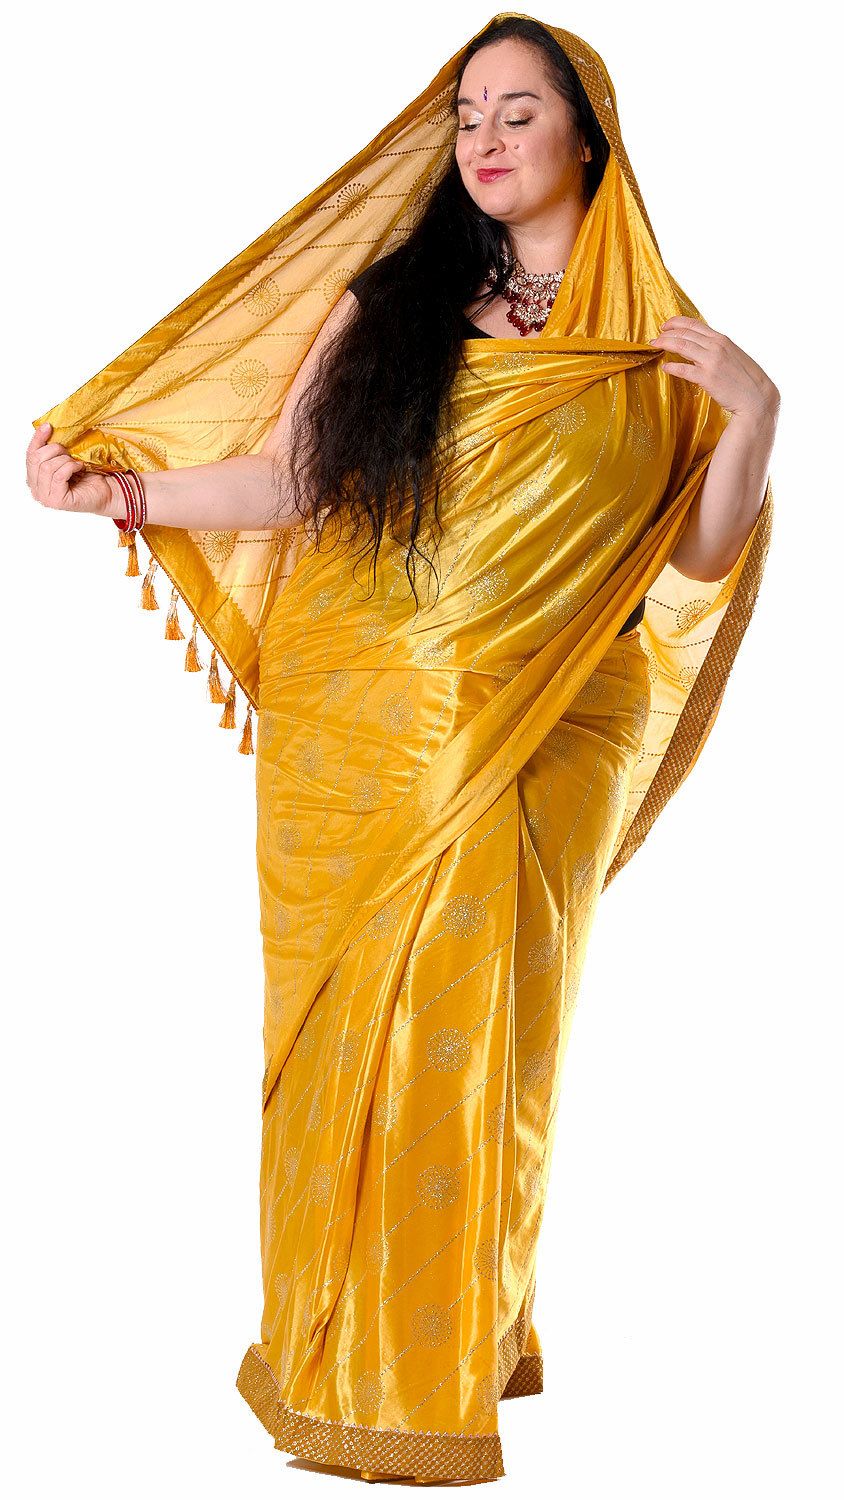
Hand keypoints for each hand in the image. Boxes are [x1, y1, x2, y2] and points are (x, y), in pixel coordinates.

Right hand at [26, 422, 113, 515]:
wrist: (105, 492)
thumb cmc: (86, 476)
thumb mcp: (65, 458)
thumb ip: (51, 449)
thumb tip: (46, 427)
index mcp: (34, 478)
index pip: (29, 455)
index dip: (38, 439)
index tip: (48, 426)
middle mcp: (36, 490)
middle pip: (36, 460)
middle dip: (54, 450)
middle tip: (69, 452)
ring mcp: (45, 498)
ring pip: (47, 467)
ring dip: (65, 460)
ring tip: (76, 463)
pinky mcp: (57, 501)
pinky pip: (58, 475)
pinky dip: (71, 467)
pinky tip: (79, 467)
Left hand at [649, 317, 779, 422]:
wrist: (757, 397)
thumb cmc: (746, 379)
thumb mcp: (733, 355)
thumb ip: (718, 348)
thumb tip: (701, 346)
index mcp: (722, 339)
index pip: (694, 324)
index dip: (676, 322)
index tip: (665, 326)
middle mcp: (716, 346)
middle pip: (684, 334)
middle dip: (666, 334)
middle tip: (655, 338)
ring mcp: (711, 361)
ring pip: (682, 347)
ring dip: (665, 344)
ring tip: (655, 347)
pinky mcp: (708, 378)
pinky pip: (684, 369)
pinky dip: (672, 367)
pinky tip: (665, 367)